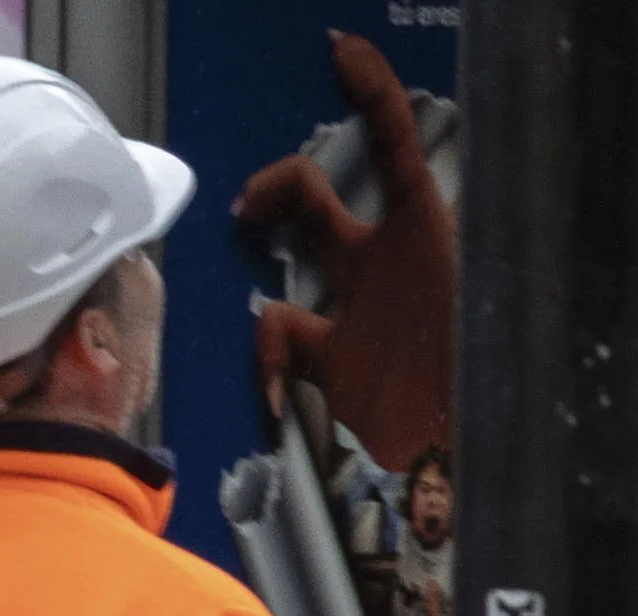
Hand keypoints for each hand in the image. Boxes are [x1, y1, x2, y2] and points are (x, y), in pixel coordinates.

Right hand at [234, 34, 455, 473]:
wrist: (447, 478)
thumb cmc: (457, 396)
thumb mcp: (430, 316)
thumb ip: (368, 283)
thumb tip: (289, 294)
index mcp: (423, 234)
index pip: (394, 142)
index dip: (367, 91)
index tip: (337, 49)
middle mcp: (386, 263)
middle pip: (319, 193)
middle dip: (279, 184)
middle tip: (249, 207)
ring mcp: (355, 307)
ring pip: (292, 253)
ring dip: (267, 241)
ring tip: (245, 241)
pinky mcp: (330, 359)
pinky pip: (274, 339)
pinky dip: (265, 366)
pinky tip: (275, 396)